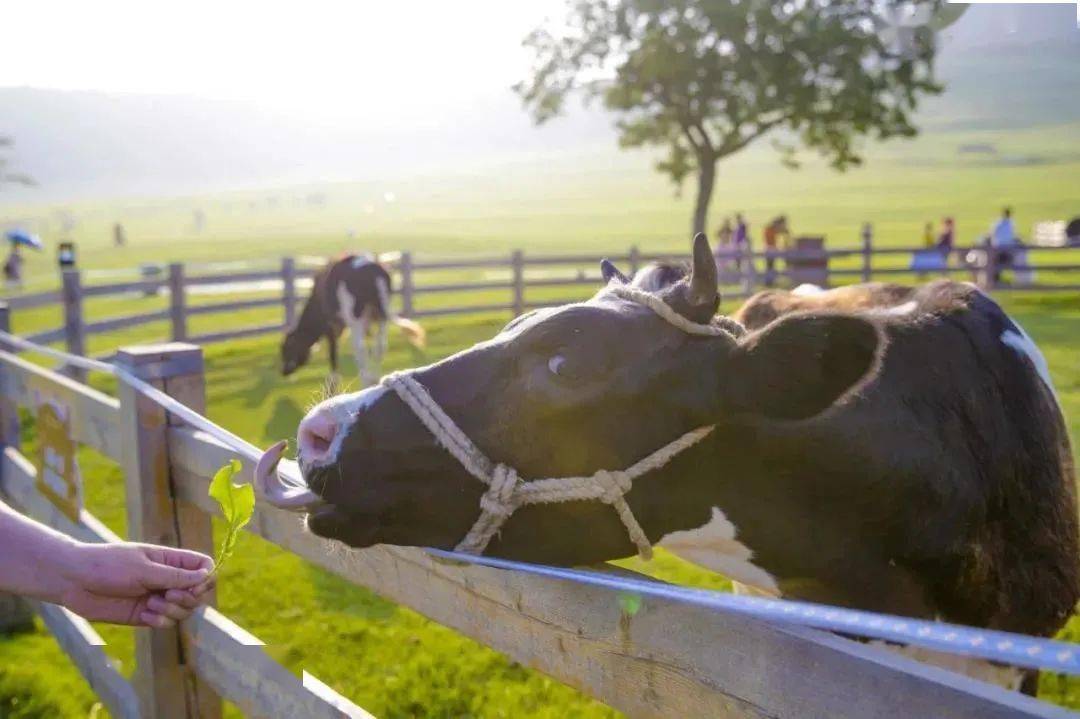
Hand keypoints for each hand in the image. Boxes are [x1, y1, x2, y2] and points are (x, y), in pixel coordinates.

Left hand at [56, 543, 214, 627]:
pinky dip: (160, 621)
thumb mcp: (144, 569)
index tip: (194, 586)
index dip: (206, 578)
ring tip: (151, 606)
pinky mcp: (146, 615)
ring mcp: (158, 598)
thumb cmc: (108, 566)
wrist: (75, 582)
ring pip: (184, 610)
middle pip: (198, 593)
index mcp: (171, 560)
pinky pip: (166, 623)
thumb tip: (207, 576)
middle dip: (188, 598)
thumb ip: (175, 576)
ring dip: (172, 611)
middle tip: (168, 596)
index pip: (204, 567)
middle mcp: (168, 579)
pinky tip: (144, 615)